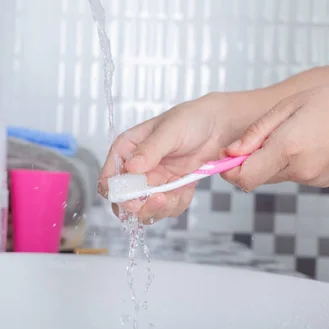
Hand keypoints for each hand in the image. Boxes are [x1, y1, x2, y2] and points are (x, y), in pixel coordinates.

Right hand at [98, 92, 255, 222]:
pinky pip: (166, 208)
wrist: (220, 126)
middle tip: (159, 199)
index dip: (116, 193)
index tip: (133, 199)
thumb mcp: (170, 131)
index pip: (109, 177)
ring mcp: (152, 180)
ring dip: (163, 206)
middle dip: (140, 206)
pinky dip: (178, 203)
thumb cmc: (192, 119)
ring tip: (179, 189)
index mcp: (127, 149)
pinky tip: (187, 186)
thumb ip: (150, 149)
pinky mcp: (169, 189)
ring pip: (145, 209)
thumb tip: (131, 167)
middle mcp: (135, 168)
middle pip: (124, 200)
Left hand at [222, 83, 328, 190]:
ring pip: (274, 176)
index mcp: (288, 148)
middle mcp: (300, 169)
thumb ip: (255, 133)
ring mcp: (313, 178)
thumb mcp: (287, 107)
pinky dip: (289, 163)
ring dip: (270, 161)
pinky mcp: (323, 181)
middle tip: (258, 139)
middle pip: (256, 178)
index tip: (225, 157)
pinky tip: (305, 143)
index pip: (244, 178)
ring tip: (289, 135)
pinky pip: (293, 175)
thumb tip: (230, 153)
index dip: (229, 170)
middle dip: (249, 162)